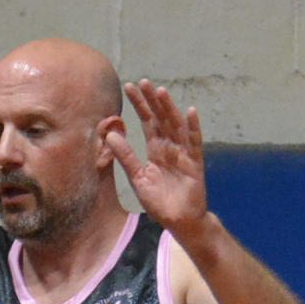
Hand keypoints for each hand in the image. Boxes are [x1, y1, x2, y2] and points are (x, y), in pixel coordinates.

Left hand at [106, 79, 211, 239]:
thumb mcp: (137, 178)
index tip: (129, 87)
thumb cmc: (159, 201)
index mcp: (155, 149)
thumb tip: (110, 134)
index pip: (147, 121)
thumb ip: (126, 156)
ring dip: (169, 108)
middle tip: (143, 82)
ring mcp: (183, 153)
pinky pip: (194, 142)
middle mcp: (169, 146)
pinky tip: (190, 111)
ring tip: (161, 91)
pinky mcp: (194, 163)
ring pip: (176, 125)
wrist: (179, 220)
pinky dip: (193, 127)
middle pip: (161, 118)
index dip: (139, 105)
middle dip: (152, 101)